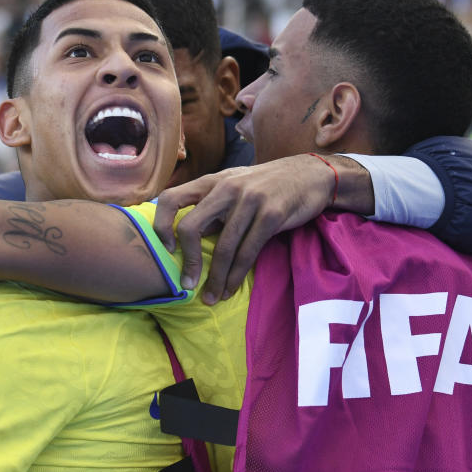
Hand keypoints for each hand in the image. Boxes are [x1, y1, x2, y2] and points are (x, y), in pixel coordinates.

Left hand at [154, 154, 341, 303]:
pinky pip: (248, 251)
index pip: (170, 198)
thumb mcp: (234, 187)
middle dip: (189, 262)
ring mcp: (249, 200)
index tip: (168, 250)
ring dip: (216, 278)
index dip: (161, 225)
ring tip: (211, 297)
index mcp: (211, 181)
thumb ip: (212, 208)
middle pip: (191, 227)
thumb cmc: (267, 185)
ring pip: (223, 247)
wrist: (310, 174)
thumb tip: (186, 238)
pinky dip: (237, 275)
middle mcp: (225, 188)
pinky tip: (231, 288)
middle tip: (189, 284)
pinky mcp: (271, 215)